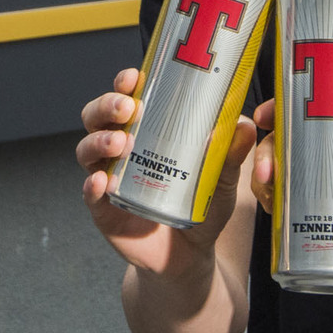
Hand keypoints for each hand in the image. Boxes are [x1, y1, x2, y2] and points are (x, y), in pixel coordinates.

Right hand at [77, 69, 260, 283]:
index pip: (126, 98)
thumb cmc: (200, 207)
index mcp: (144, 132)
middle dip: (107, 106)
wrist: (190, 256)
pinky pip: (89, 195)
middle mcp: (120, 151)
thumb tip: (245, 125)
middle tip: (128, 107)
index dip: (124, 83)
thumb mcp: (221, 180)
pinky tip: (102, 182)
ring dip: (99, 141)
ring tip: (121, 143)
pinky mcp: (103, 211)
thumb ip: (230, 155)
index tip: (134, 76)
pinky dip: (92, 186)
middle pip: (97, 118)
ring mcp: (108, 180)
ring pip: (87, 151)